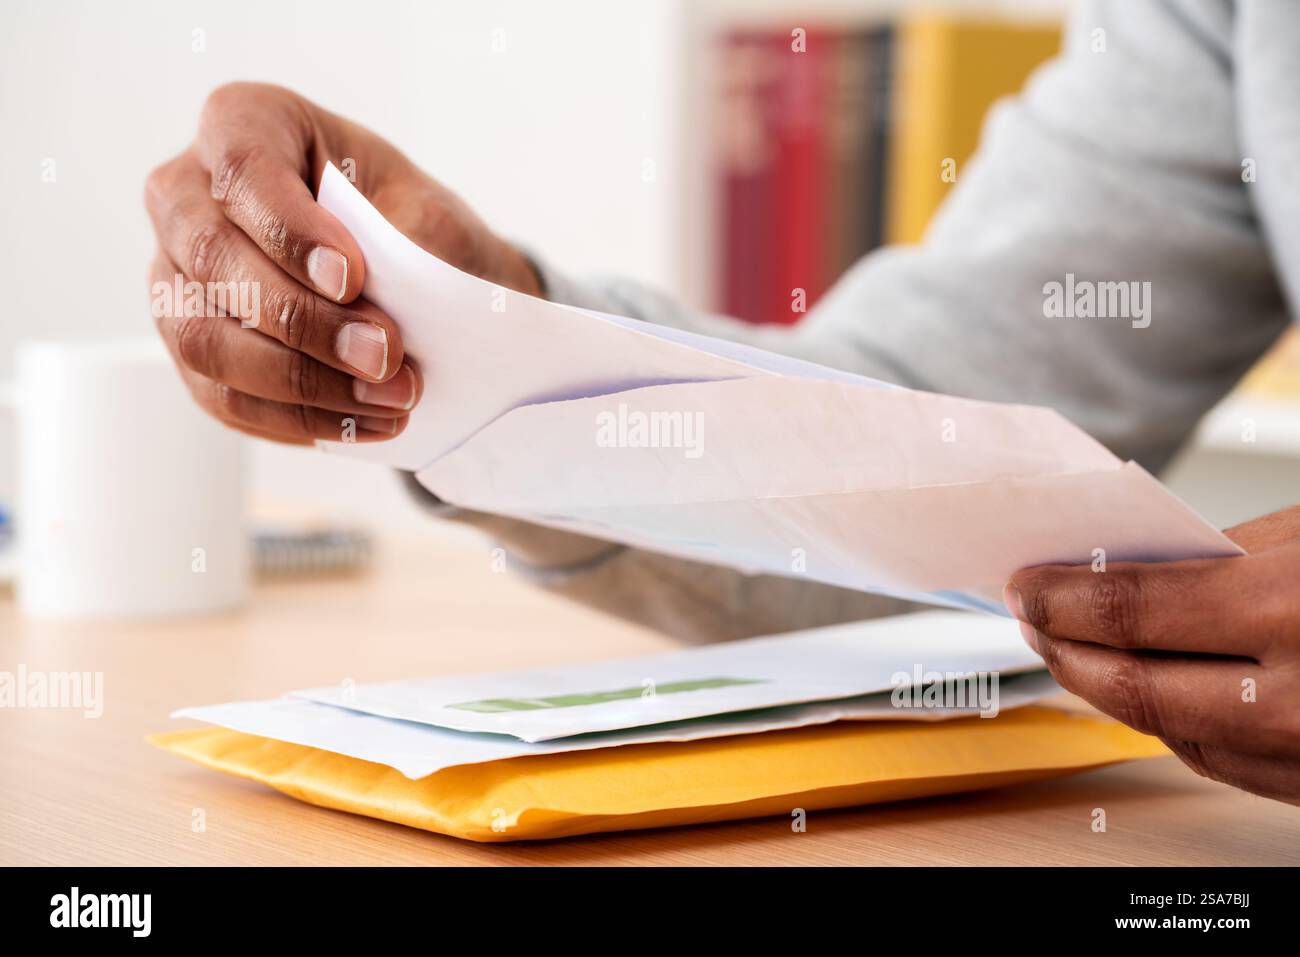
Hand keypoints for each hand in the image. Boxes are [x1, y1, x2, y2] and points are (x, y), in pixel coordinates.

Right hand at [144, 82, 541, 443]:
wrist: (420, 283)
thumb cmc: (413, 228)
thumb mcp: (426, 214)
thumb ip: (401, 245)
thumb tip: (380, 303)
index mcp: (245, 124)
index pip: (242, 167)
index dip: (289, 229)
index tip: (352, 278)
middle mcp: (187, 193)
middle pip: (213, 258)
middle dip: (304, 321)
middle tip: (386, 356)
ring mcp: (176, 274)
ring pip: (204, 338)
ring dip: (301, 381)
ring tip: (389, 399)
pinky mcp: (191, 347)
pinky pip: (221, 395)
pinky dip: (297, 418)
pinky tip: (363, 423)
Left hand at [1004, 505, 1299, 804]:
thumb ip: (1214, 555)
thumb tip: (1121, 571)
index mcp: (1291, 610)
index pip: (1131, 613)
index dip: (1062, 600)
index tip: (1026, 587)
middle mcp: (1297, 702)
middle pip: (1133, 686)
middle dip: (1065, 648)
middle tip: (1032, 618)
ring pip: (1167, 732)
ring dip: (1105, 690)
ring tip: (1071, 650)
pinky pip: (1220, 760)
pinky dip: (1168, 721)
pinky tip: (1145, 687)